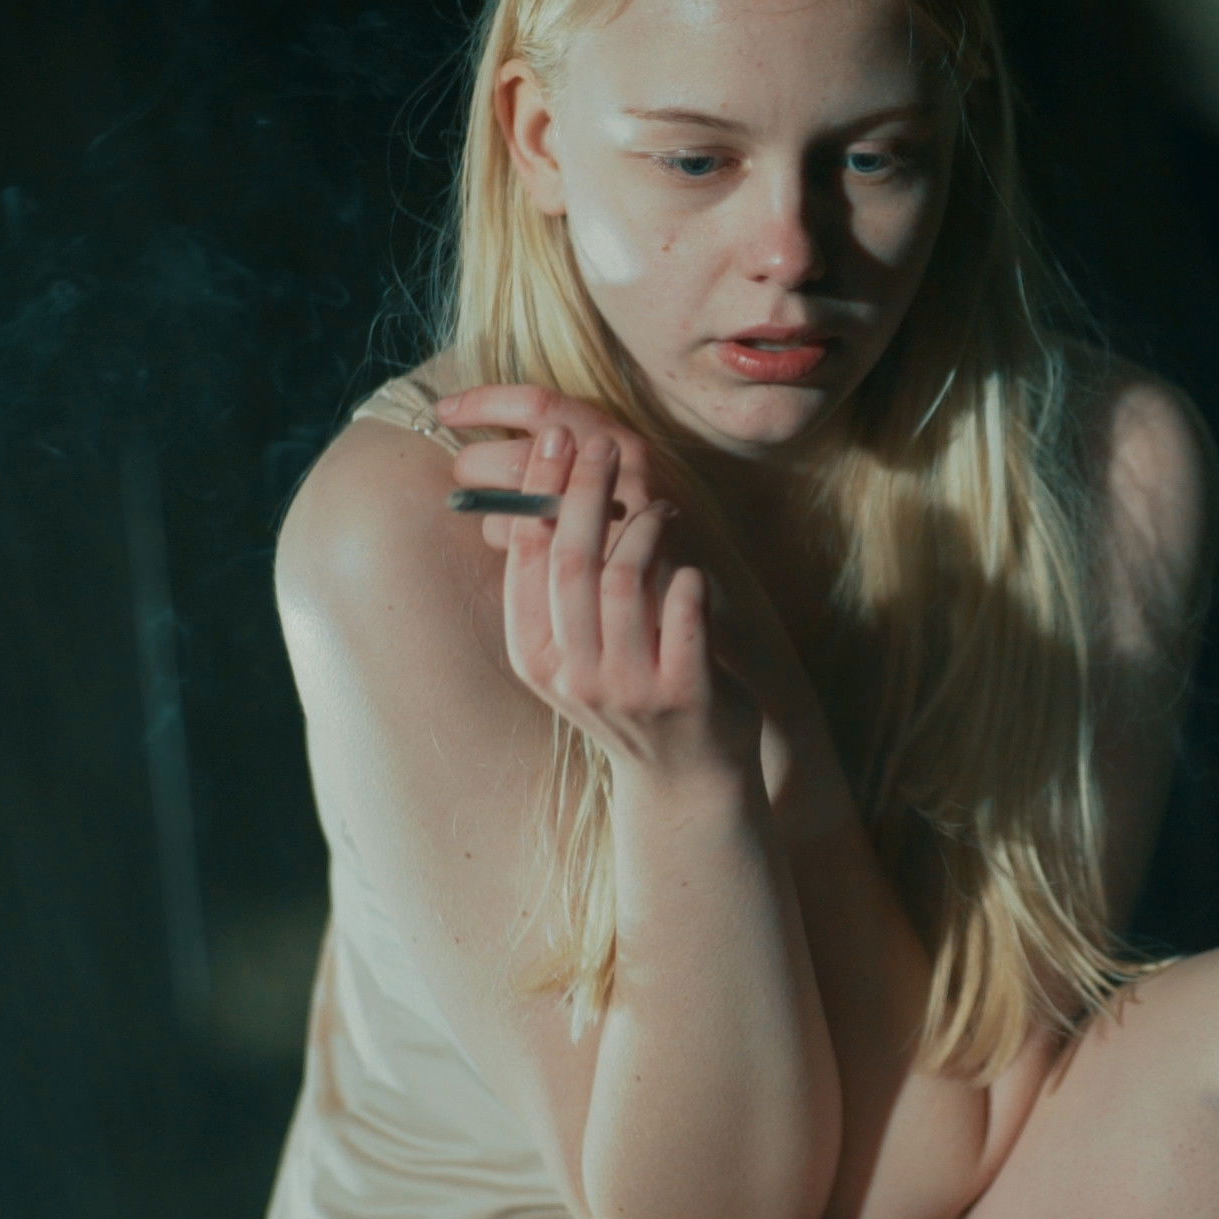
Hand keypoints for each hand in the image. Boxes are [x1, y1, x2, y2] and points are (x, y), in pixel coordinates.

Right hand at [438, 383, 843, 818]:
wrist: (684, 779)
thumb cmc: (629, 694)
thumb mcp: (578, 649)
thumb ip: (561, 587)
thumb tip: (549, 491)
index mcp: (534, 653)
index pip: (527, 556)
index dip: (540, 490)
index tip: (556, 439)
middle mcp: (572, 671)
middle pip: (571, 558)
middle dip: (586, 489)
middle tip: (604, 442)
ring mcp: (626, 686)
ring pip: (623, 579)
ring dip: (645, 528)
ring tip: (662, 507)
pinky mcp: (682, 694)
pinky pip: (682, 615)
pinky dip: (686, 578)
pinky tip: (691, 564)